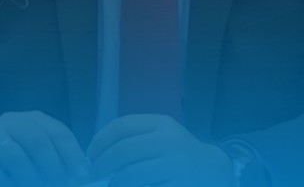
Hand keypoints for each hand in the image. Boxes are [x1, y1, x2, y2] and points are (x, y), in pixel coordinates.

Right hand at [0, 111, 90, 186]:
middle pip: (38, 141)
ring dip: (31, 177)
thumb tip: (82, 175)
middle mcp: (13, 122)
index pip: (58, 133)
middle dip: (53, 168)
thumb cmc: (19, 156)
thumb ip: (59, 159)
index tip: (82, 176)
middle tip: (59, 183)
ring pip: (16, 157)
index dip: (72, 156)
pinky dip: (8, 182)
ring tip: (37, 186)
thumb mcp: (39, 152)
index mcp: (34, 119)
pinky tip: (13, 184)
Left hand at [87, 114, 232, 186]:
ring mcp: (175, 164)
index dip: (99, 142)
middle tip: (93, 175)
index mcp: (161, 124)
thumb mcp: (161, 135)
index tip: (90, 155)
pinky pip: (144, 186)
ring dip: (113, 181)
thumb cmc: (179, 153)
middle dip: (101, 165)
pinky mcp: (177, 183)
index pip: (120, 127)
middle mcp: (169, 140)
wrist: (213, 170)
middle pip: (123, 150)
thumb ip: (135, 138)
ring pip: (131, 173)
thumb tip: (95, 154)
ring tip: (108, 184)